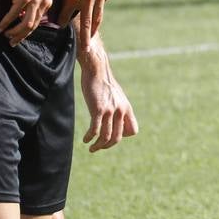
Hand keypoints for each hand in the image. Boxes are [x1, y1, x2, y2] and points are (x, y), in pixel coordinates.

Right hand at [0, 0, 52, 44]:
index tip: (17, 39)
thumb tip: (25, 28)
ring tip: (6, 35)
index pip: (37, 22)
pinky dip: (6, 23)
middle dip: (20, 36)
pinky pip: (14, 15)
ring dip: (15, 32)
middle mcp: (43, 1)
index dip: (26, 33)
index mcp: (47, 2)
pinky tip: (0, 28)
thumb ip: (31, 10)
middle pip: (32, 25)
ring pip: (26, 24)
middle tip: (11, 42)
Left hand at [56, 0, 112, 35]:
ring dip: (94, 29)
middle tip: (85, 50)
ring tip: (91, 38)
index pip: (67, 16)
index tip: (60, 27)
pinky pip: (101, 4)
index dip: (62, 22)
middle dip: (86, 38)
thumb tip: (61, 15)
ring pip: (97, 17)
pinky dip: (97, 6)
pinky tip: (94, 2)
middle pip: (87, 24)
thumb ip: (66, 0)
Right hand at [78, 33, 137, 151]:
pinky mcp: (98, 109)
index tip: (112, 135)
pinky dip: (90, 137)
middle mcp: (121, 110)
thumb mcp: (115, 96)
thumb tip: (114, 118)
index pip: (133, 130)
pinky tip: (85, 140)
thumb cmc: (104, 83)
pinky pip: (95, 129)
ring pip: (106, 136)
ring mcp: (110, 110)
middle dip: (108, 146)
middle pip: (118, 137)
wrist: (97, 70)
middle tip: (99, 147)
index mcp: (127, 108)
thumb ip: (117, 107)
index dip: (124, 136)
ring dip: (98, 146)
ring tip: (91, 148)